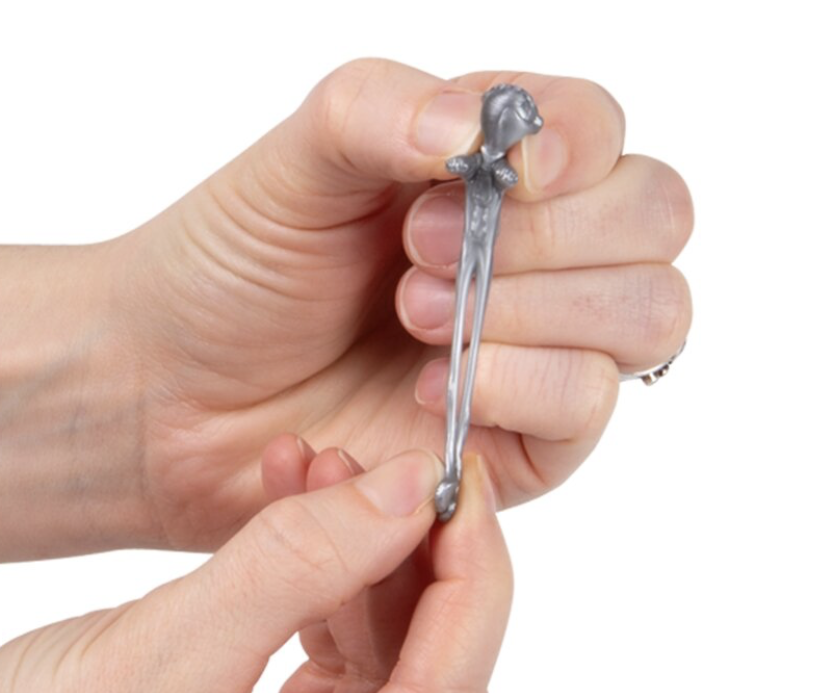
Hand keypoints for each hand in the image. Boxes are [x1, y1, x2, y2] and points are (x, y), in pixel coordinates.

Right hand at [0, 447, 510, 692]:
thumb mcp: (165, 652)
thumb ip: (301, 562)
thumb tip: (408, 490)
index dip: (470, 581)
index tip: (464, 480)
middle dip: (407, 568)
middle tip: (390, 464)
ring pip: (386, 681)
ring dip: (359, 573)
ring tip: (323, 473)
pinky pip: (339, 684)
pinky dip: (323, 603)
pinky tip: (300, 526)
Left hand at [104, 58, 692, 548]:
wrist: (175, 393)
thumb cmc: (232, 270)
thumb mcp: (296, 160)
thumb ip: (387, 110)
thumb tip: (489, 132)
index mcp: (495, 176)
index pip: (605, 138)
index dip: (574, 148)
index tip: (502, 173)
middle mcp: (537, 261)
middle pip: (654, 222)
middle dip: (549, 238)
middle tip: (417, 255)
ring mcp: (539, 354)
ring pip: (650, 315)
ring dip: (537, 309)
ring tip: (413, 317)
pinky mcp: (524, 444)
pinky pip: (588, 408)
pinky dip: (520, 386)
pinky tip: (431, 388)